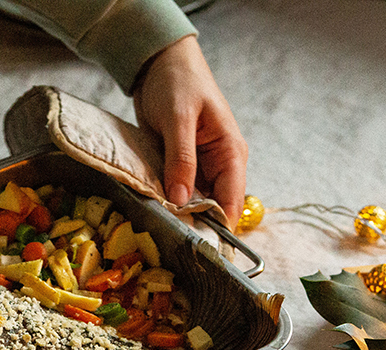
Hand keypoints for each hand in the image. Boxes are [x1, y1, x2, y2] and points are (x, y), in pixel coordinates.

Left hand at [133, 35, 248, 228]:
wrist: (160, 64)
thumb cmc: (177, 82)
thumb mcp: (178, 119)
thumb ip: (181, 160)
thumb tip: (182, 201)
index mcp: (230, 153)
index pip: (232, 201)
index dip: (219, 228)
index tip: (201, 249)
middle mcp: (219, 165)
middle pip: (212, 208)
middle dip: (195, 225)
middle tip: (173, 245)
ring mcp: (199, 168)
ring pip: (193, 203)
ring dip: (178, 215)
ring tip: (161, 234)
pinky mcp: (179, 167)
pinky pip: (176, 192)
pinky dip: (166, 202)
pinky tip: (153, 214)